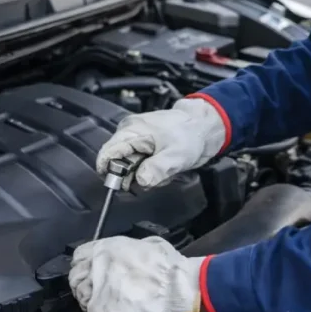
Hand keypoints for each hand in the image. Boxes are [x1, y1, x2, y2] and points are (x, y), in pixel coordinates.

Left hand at [69, 236, 202, 311]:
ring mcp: (99, 285)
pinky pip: (89, 310)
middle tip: (93, 289)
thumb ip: (129, 249)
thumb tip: (127, 255)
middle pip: (76, 274)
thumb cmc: (170, 265)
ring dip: (86, 298)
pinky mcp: (102, 305)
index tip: (89, 270)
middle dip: (82, 281)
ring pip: (80, 293)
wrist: (179, 286)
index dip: (84, 264)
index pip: (80, 255)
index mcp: (109, 247)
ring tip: (98, 303)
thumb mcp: (148, 244)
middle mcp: (99, 264)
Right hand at [96, 98, 225, 189]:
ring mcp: (135, 138)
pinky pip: (138, 163)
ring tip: (162, 170)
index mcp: (132, 130)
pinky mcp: (142, 144)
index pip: (107, 153)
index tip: (122, 185)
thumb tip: (140, 181)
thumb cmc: (190, 134)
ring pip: (128, 165)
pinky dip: (148, 169)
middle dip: (134, 175)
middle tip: (153, 177)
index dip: (111, 172)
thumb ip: (156, 169)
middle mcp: (129, 132)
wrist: (203, 126)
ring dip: (143, 174)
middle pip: (117, 162)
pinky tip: (161, 167)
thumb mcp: (176, 156)